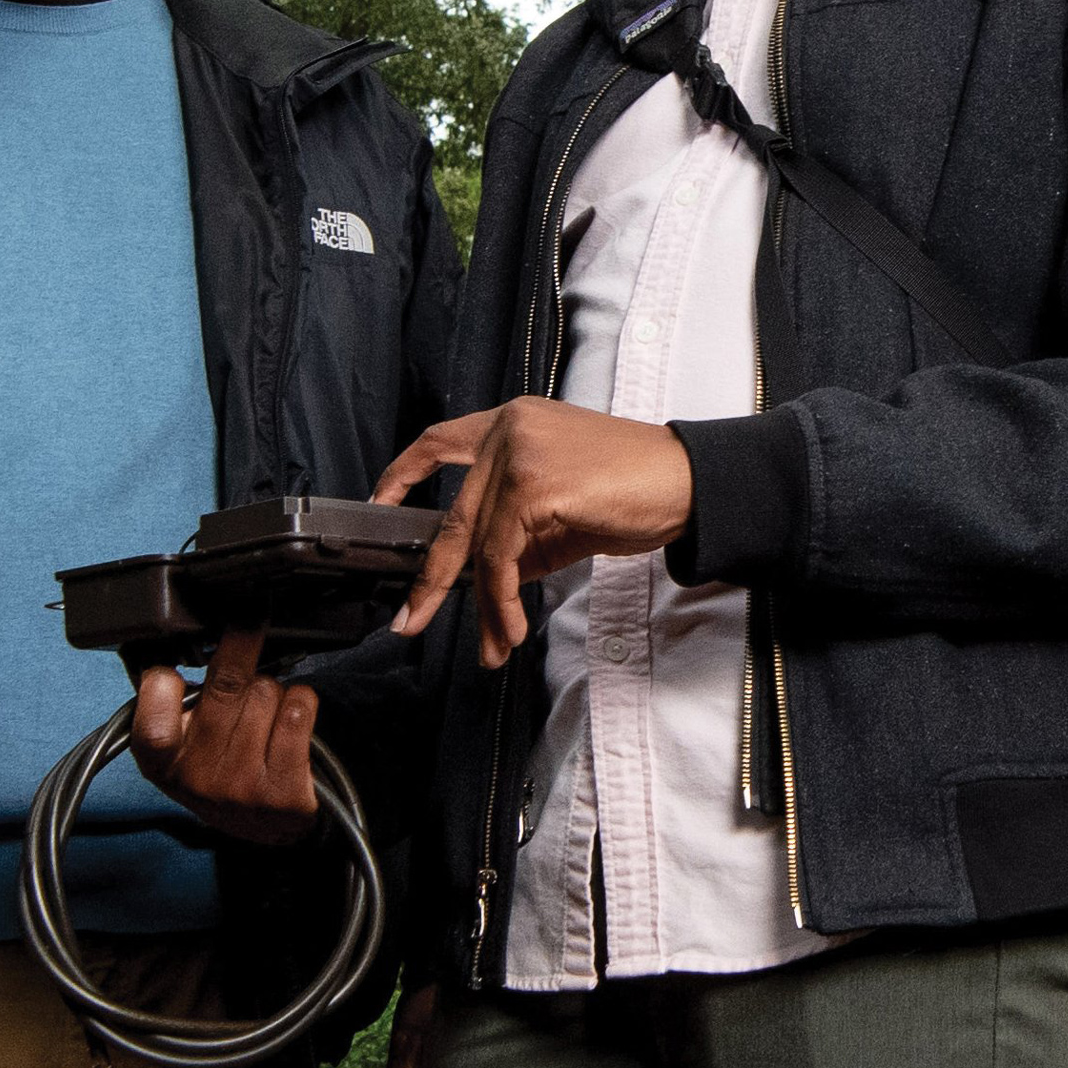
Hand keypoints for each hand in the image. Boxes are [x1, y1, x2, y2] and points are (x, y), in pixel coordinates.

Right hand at [130, 624, 319, 844]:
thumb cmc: (222, 767)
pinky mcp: (283, 793)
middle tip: (250, 620)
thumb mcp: (182, 743)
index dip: (165, 682)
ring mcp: (241, 788)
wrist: (267, 828)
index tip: (178, 670)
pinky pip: (298, 710)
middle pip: (227, 682)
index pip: (154, 709)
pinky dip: (301, 702)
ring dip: (272, 690)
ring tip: (266, 715)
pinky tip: (292, 722)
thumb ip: (173, 701)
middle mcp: (197, 779)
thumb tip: (178, 643)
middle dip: (242, 645)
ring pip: (266, 691)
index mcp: (161, 763)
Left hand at [373, 398, 693, 667]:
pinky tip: (512, 628)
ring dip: (481, 606)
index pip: (440, 440)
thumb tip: (479, 583)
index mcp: (512, 421)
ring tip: (490, 645)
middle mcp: (508, 428)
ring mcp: (518, 453)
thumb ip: (516, 536)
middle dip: (430, 576)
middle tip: (411, 619)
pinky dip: (501, 602)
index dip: (403, 472)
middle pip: (454, 513)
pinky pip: (502, 557)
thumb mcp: (561, 514)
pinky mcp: (533, 484)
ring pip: (476, 544)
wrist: (687, 484)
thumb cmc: (634, 491)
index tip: (380, 503)